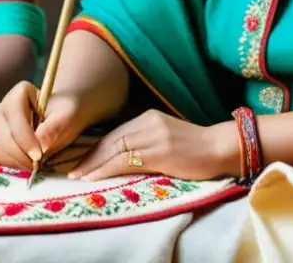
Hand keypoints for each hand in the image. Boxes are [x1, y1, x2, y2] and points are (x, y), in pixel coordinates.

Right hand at [0, 82, 85, 169]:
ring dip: (15, 161)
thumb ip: (55, 127)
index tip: (39, 155)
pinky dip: (10, 164)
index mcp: (19, 93)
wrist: (61, 118)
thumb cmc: (64, 113)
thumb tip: (41, 144)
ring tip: (35, 164)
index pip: (14, 114)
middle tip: (38, 164)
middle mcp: (2, 106)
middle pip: (2, 134)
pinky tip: (26, 163)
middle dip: (20, 154)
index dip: (24, 138)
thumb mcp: (67, 116)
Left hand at [68, 109, 238, 181]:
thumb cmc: (195, 147)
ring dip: (93, 165)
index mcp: (148, 117)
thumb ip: (145, 140)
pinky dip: (107, 169)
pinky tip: (96, 176)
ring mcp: (154, 136)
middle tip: (71, 170)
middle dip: (89, 156)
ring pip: (114, 149)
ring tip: (78, 176)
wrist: (220, 147)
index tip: (80, 160)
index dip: (95, 148)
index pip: (114, 134)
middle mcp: (148, 122)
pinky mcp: (160, 151)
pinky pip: (126, 160)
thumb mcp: (166, 137)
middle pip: (110, 140)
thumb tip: (120, 155)